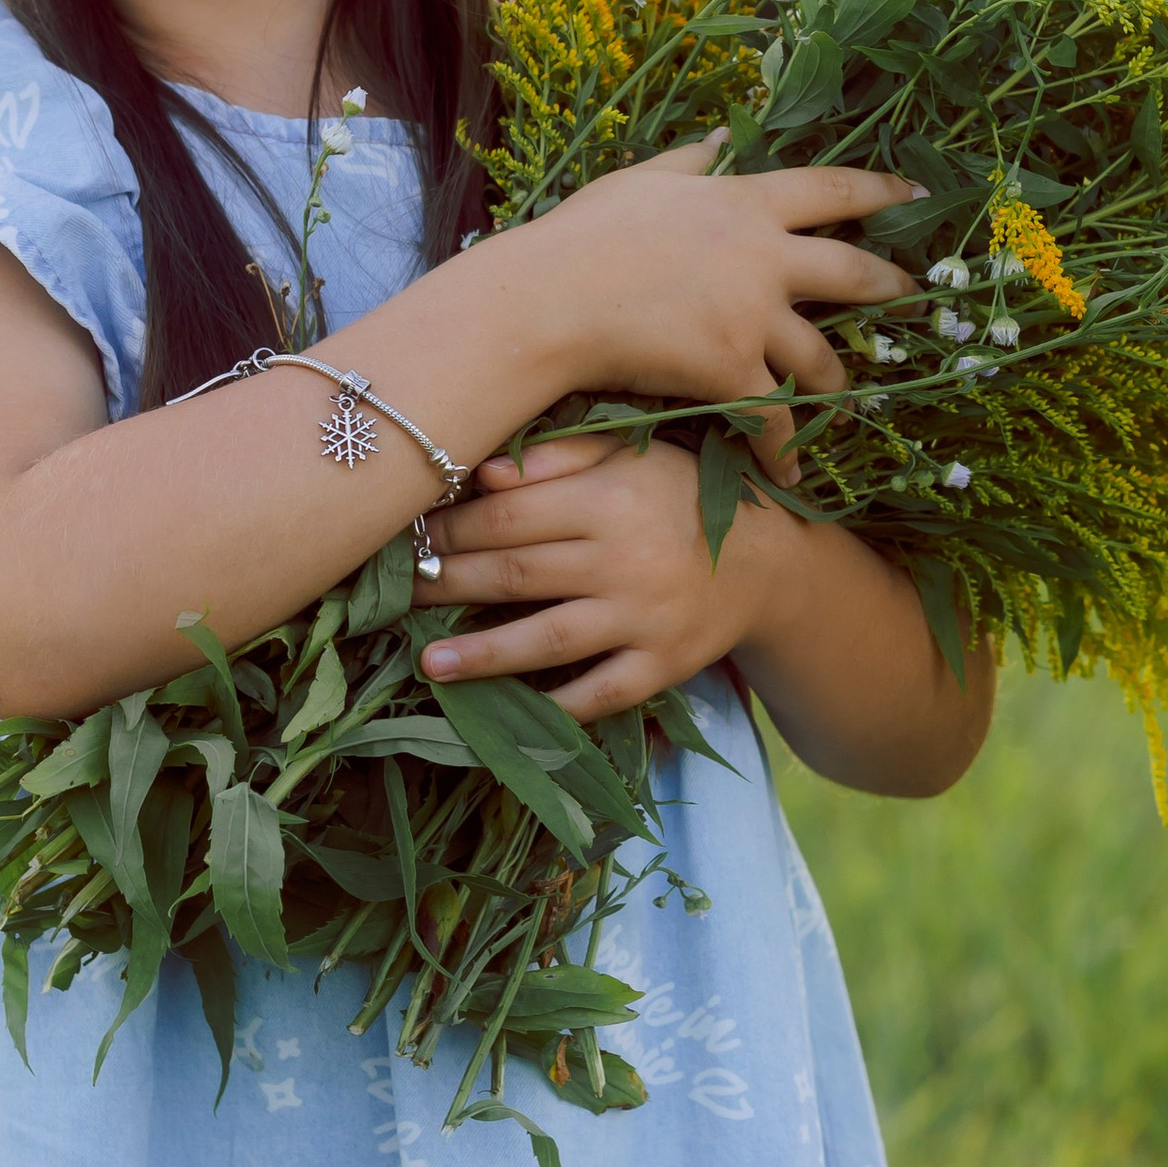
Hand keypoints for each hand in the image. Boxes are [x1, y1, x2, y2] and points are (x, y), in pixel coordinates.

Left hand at [418, 431, 781, 721]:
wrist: (771, 562)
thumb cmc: (682, 498)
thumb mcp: (634, 455)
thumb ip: (563, 455)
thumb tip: (483, 472)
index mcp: (609, 498)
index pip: (507, 514)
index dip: (449, 525)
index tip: (406, 533)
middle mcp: (624, 559)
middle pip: (515, 573)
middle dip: (446, 582)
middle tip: (396, 593)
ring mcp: (643, 618)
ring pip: (548, 638)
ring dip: (482, 653)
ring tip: (428, 664)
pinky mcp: (662, 666)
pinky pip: (601, 692)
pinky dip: (557, 704)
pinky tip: (511, 712)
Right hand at [504, 140, 918, 422]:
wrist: (550, 299)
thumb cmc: (584, 234)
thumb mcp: (640, 181)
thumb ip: (690, 160)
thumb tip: (723, 136)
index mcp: (745, 204)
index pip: (832, 189)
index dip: (880, 190)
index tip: (917, 194)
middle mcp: (764, 259)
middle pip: (852, 272)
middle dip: (891, 287)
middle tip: (918, 298)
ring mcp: (753, 318)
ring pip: (821, 357)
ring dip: (838, 384)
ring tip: (849, 400)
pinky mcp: (732, 371)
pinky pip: (773, 419)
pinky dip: (786, 451)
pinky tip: (795, 473)